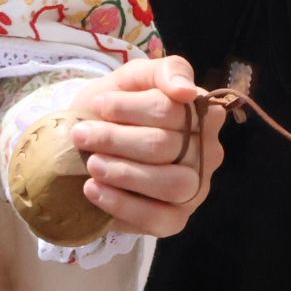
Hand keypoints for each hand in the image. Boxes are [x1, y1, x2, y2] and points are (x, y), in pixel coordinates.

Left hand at [64, 56, 224, 237]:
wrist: (87, 147)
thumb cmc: (115, 111)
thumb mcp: (133, 79)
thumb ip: (165, 70)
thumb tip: (186, 91)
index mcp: (203, 114)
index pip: (172, 110)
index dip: (130, 108)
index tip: (99, 105)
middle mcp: (208, 152)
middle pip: (166, 147)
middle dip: (116, 139)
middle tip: (82, 135)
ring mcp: (196, 189)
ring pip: (171, 184)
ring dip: (123, 173)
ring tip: (91, 163)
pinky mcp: (176, 220)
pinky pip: (158, 219)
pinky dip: (122, 205)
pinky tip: (93, 190)